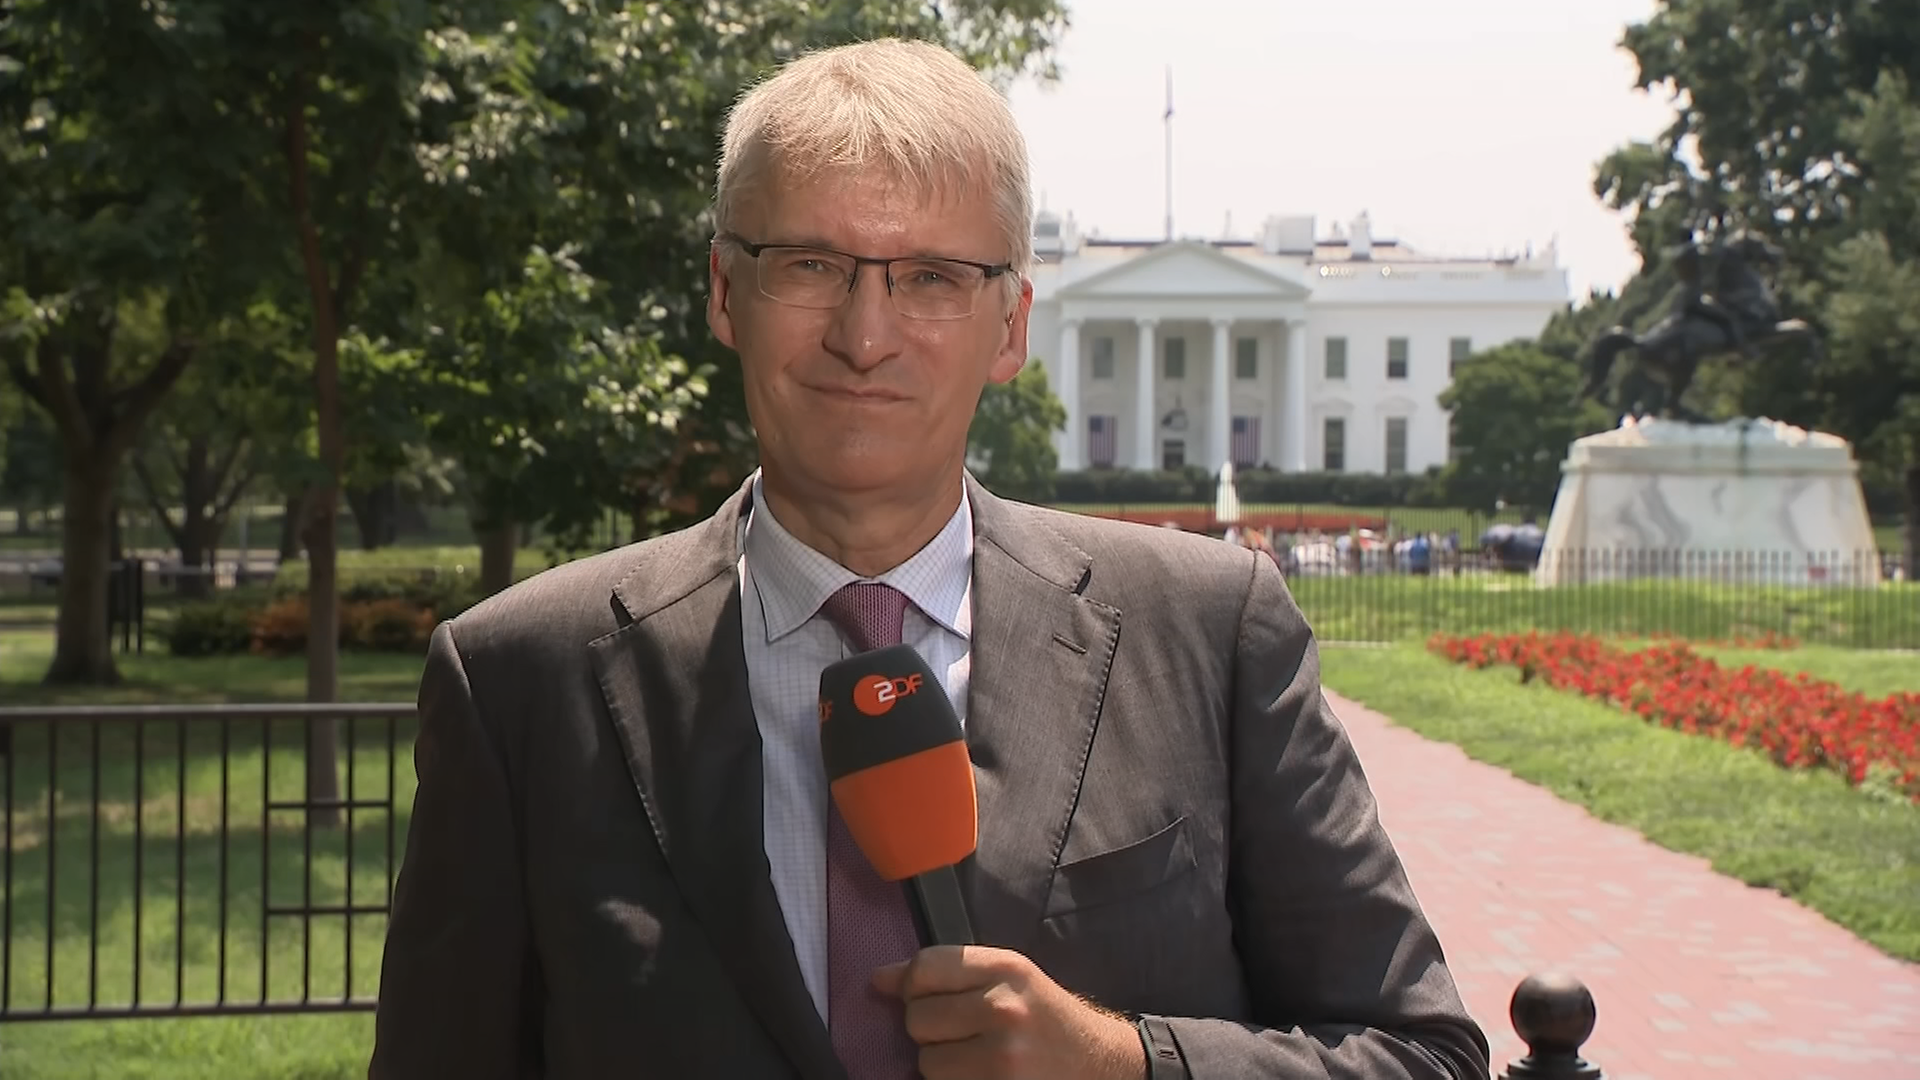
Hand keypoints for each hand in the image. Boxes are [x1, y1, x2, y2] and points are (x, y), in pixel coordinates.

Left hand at [872, 945, 1144, 1079]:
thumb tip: (878, 980)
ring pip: (926, 1062)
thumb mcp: (1009, 977)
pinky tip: (977, 1074)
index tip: (923, 995)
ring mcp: (1002, 1057)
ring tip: (972, 1057)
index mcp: (1005, 968)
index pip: (925, 967)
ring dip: (940, 1064)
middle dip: (928, 1029)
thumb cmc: (1045, 1017)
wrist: (1100, 1063)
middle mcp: (1003, 1008)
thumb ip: (948, 972)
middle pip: (917, 1018)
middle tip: (958, 1032)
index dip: (913, 985)